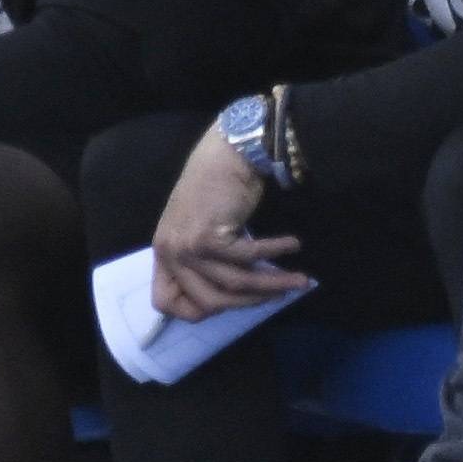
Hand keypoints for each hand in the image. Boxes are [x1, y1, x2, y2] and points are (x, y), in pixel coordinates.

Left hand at [152, 130, 307, 319]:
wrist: (224, 151)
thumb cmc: (214, 187)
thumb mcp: (197, 228)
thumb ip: (203, 260)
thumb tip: (234, 294)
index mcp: (163, 253)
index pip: (165, 302)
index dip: (196, 310)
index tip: (227, 305)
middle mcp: (169, 253)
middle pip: (209, 301)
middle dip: (249, 302)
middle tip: (277, 296)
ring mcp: (187, 247)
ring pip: (234, 282)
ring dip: (271, 283)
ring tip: (298, 280)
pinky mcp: (209, 238)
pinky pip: (248, 258)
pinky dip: (274, 253)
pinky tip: (292, 245)